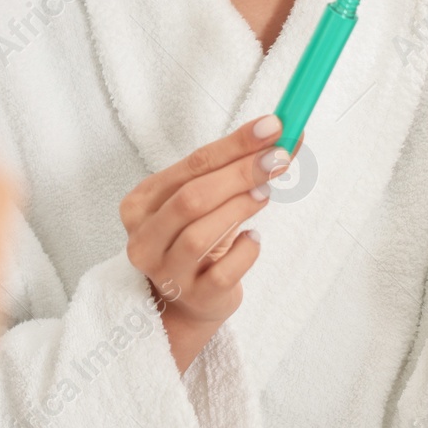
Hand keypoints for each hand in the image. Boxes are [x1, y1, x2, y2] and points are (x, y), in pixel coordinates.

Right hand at [120, 115, 285, 372]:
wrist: (185, 299)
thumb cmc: (195, 236)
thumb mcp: (204, 199)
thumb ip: (235, 167)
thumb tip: (286, 134)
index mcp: (141, 203)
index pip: (191, 164)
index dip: (234, 144)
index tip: (272, 127)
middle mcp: (145, 238)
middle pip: (191, 198)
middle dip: (239, 174)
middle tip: (277, 159)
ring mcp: (166, 272)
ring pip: (199, 237)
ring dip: (238, 209)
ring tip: (265, 193)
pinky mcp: (193, 298)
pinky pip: (222, 274)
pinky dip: (244, 253)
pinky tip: (253, 239)